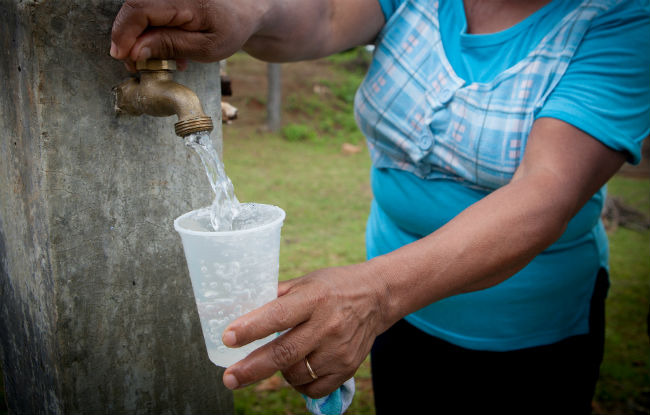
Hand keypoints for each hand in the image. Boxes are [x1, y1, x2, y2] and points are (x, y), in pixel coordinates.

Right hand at [110, 0, 267, 66]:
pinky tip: (168, 50)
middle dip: (129, 39)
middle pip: (134, 10)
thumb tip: (135, 51)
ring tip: (157, 61)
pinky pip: (149, 12)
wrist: (243, 11)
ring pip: (139, 12)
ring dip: (141, 38)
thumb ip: (170, 45)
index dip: (124, 34)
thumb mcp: (205, 47)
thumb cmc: (230, 29)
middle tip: (136, 65)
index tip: (122, 57)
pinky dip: (151, 33)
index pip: (139, 9)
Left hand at [221, 262, 389, 397]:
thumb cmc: (335, 286)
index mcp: (314, 298)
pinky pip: (313, 387)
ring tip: (278, 358)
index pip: (278, 315)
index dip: (250, 329)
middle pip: (284, 353)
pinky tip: (296, 370)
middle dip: (252, 368)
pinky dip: (298, 383)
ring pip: (296, 374)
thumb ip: (276, 296)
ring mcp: (339, 349)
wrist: (377, 297)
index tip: (228, 338)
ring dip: (278, 371)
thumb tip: (237, 308)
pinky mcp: (347, 367)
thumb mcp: (306, 282)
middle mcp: (328, 324)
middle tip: (230, 378)